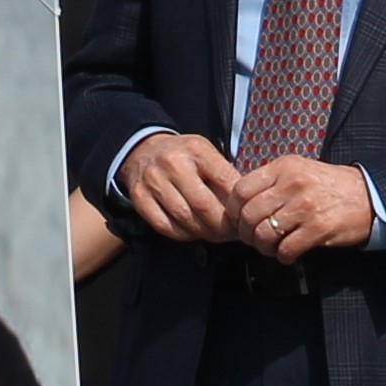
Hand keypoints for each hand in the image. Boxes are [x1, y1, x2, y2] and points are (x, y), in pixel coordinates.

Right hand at [119, 133, 241, 242]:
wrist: (143, 149)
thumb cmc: (185, 156)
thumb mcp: (208, 155)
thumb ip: (225, 177)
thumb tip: (246, 209)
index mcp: (196, 150)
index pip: (226, 182)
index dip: (239, 206)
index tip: (245, 218)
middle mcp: (172, 163)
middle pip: (204, 205)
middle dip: (223, 226)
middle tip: (232, 234)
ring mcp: (152, 180)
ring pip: (184, 218)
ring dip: (205, 232)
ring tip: (216, 235)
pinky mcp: (138, 197)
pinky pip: (164, 225)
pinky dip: (183, 234)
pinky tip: (193, 232)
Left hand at [232, 156, 373, 262]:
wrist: (370, 195)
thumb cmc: (329, 185)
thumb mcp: (298, 170)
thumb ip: (270, 181)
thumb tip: (239, 202)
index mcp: (283, 168)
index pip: (241, 189)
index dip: (232, 209)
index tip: (236, 219)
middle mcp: (292, 184)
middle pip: (248, 214)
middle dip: (245, 232)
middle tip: (251, 239)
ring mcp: (305, 206)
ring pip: (264, 233)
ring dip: (262, 246)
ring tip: (268, 248)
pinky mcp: (319, 228)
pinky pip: (287, 248)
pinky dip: (282, 256)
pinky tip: (286, 255)